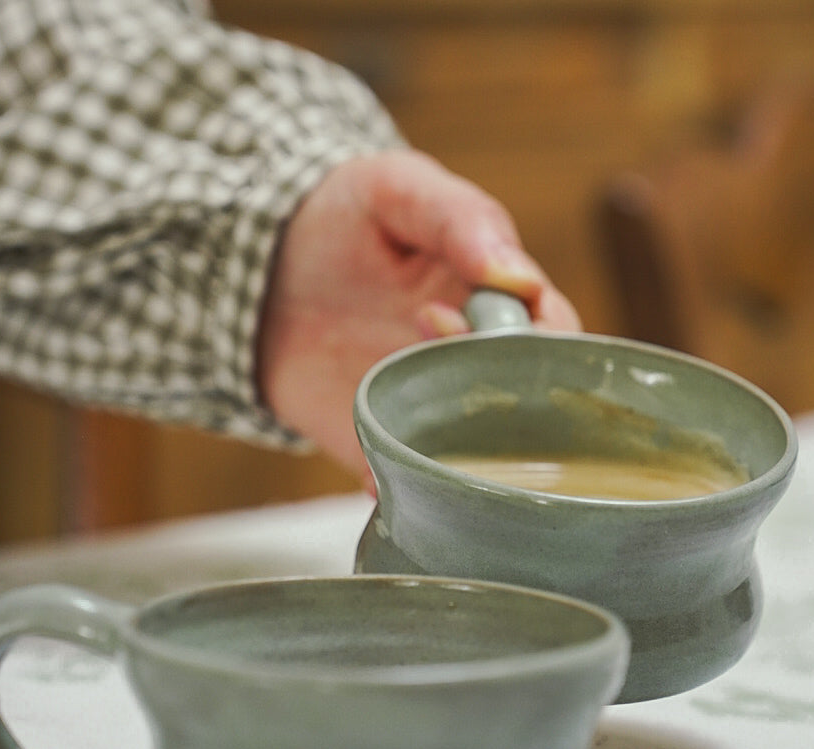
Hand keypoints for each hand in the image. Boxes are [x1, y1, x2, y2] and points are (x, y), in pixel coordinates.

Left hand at [256, 148, 579, 478]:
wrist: (257, 272)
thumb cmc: (342, 219)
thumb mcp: (397, 192)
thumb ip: (457, 219)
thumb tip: (518, 276)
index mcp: (498, 303)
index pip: (555, 336)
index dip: (540, 342)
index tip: (475, 325)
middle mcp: (475, 364)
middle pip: (529, 405)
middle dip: (504, 403)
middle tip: (438, 364)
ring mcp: (432, 410)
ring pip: (479, 455)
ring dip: (467, 463)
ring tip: (427, 443)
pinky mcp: (384, 443)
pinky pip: (407, 482)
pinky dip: (403, 492)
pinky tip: (384, 484)